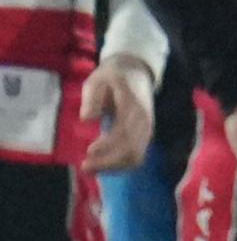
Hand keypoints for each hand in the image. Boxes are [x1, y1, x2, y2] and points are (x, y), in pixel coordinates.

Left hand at [78, 55, 155, 172]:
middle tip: (85, 167)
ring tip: (92, 169)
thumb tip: (87, 119)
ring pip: (136, 157)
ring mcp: (147, 129)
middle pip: (132, 150)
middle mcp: (144, 121)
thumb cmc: (112, 77)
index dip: (108, 146)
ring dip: (114, 167)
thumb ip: (92, 98)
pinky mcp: (145, 135)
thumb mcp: (97, 80)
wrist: (136, 71)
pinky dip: (120, 165)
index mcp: (133, 106)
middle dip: (108, 163)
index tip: (89, 151)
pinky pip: (136, 156)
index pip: (125, 132)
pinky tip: (103, 164)